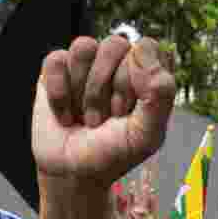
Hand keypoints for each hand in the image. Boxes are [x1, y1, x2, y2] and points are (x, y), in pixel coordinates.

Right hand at [32, 36, 175, 187]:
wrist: (73, 174)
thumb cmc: (114, 153)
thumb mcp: (147, 134)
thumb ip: (160, 94)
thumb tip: (142, 49)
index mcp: (147, 73)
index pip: (148, 47)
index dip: (138, 78)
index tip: (130, 111)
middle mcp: (118, 61)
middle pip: (116, 44)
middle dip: (109, 90)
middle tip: (107, 120)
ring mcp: (87, 63)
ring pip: (84, 47)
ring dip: (85, 92)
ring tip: (87, 117)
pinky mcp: (57, 69)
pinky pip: (57, 61)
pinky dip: (60, 95)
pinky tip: (67, 116)